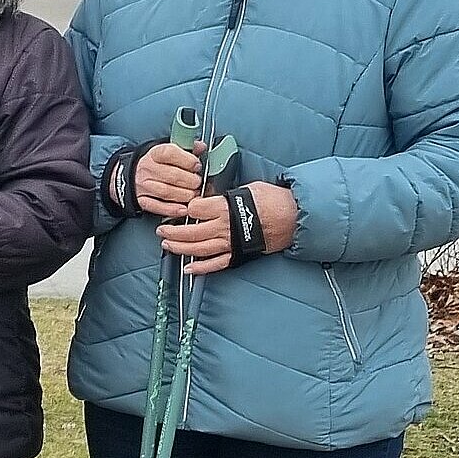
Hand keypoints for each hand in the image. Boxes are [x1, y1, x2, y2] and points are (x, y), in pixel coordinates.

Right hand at [134, 141, 206, 217]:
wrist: (136, 175)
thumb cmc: (158, 163)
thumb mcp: (171, 151)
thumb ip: (188, 149)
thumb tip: (201, 147)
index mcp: (155, 153)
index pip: (170, 153)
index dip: (187, 160)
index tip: (197, 165)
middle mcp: (147, 169)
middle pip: (172, 175)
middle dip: (190, 181)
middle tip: (198, 183)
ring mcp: (143, 185)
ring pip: (166, 192)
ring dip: (184, 195)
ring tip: (193, 194)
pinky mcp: (142, 200)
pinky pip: (157, 207)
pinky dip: (172, 209)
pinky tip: (183, 208)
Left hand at [157, 181, 296, 274]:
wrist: (296, 217)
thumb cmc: (274, 199)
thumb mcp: (247, 188)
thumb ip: (225, 194)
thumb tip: (212, 194)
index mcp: (224, 208)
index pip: (194, 209)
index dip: (184, 209)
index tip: (179, 209)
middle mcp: (224, 227)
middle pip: (190, 232)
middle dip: (172, 232)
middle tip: (161, 231)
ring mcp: (230, 243)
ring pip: (198, 249)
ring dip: (180, 248)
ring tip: (167, 245)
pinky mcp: (238, 254)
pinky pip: (216, 264)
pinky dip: (201, 268)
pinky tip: (188, 269)